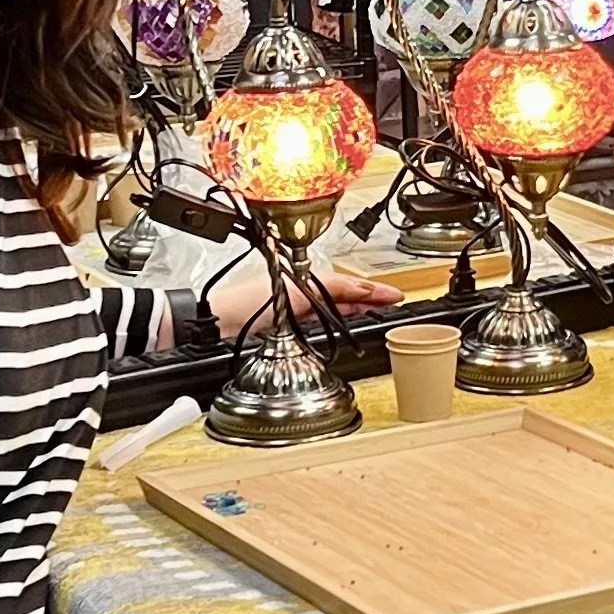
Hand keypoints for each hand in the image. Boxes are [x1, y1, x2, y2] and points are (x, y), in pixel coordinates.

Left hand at [203, 250, 396, 343]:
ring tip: (377, 317)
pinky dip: (338, 328)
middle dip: (369, 301)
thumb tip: (364, 292)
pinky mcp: (288, 333)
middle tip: (392, 307)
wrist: (218, 324)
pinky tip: (345, 332)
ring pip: (334, 312)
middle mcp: (302, 296)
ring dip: (356, 315)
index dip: (374, 291)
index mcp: (305, 281)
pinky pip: (321, 327)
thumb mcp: (297, 291)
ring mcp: (296, 314)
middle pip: (344, 298)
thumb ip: (333, 290)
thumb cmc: (247, 302)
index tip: (396, 296)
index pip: (349, 286)